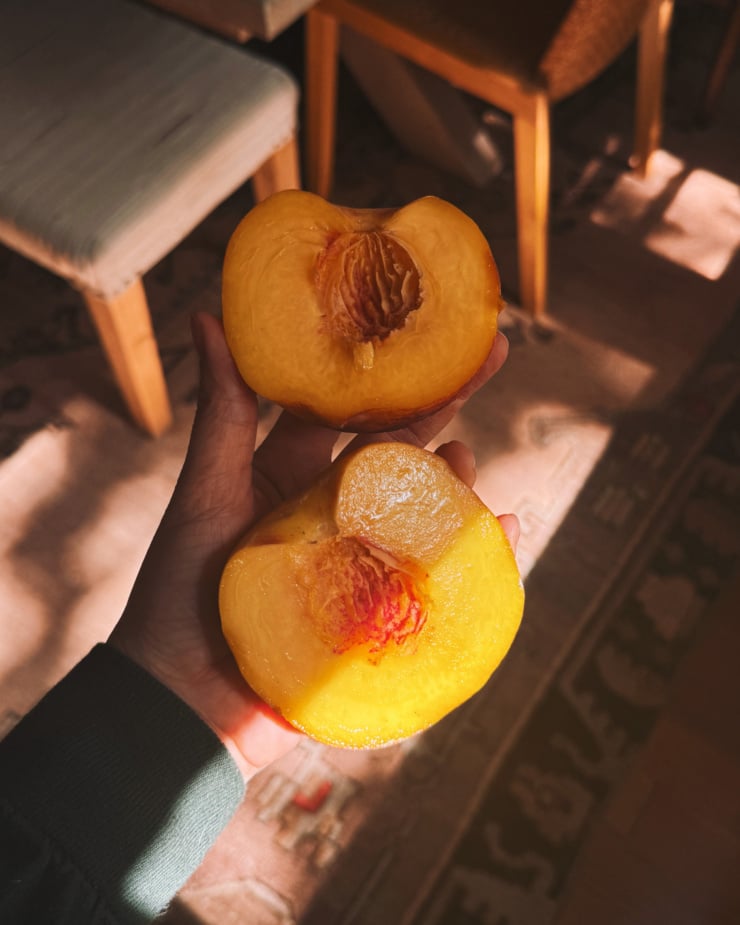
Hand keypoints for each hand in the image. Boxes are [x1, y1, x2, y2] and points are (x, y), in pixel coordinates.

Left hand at [109, 313, 517, 778]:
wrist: (184, 700)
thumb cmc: (181, 591)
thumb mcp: (207, 492)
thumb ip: (223, 413)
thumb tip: (207, 316)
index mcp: (290, 473)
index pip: (349, 410)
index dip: (387, 371)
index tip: (426, 329)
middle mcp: (331, 509)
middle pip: (396, 448)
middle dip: (442, 405)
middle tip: (488, 357)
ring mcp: (360, 557)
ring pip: (420, 505)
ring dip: (450, 479)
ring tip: (463, 463)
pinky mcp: (379, 607)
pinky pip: (437, 574)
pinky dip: (473, 553)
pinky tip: (502, 528)